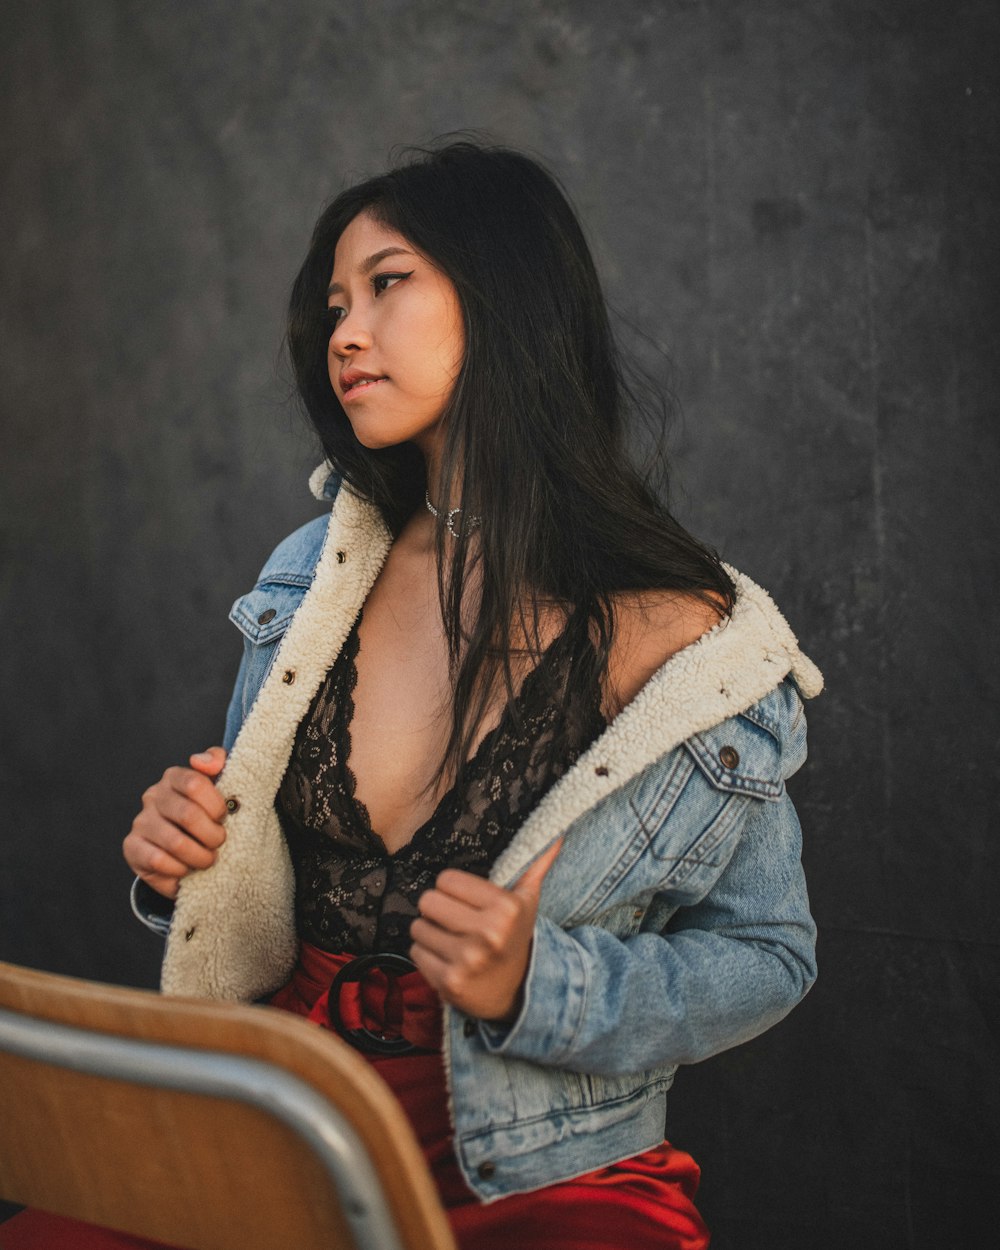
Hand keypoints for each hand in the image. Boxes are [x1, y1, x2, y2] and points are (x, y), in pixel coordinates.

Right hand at [123, 747, 227, 899]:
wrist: (181, 848)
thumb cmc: (205, 814)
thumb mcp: (218, 785)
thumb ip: (218, 762)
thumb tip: (202, 761)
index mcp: (174, 777)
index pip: (194, 783)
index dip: (215, 805)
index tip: (223, 818)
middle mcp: (153, 796)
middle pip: (188, 815)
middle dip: (212, 835)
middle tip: (219, 843)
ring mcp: (140, 821)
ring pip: (175, 843)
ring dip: (199, 857)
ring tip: (207, 859)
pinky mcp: (131, 847)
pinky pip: (159, 861)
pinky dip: (180, 870)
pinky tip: (186, 869)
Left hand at [410, 839, 561, 1023]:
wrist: (517, 992)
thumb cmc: (515, 936)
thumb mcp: (528, 901)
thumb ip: (535, 865)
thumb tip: (556, 834)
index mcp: (506, 908)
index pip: (447, 879)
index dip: (452, 888)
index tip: (464, 900)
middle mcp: (488, 934)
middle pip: (428, 901)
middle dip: (437, 909)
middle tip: (453, 919)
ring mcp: (468, 961)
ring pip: (418, 927)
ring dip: (429, 932)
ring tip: (450, 939)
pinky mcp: (449, 983)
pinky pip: (415, 953)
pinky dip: (426, 955)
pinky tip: (446, 959)